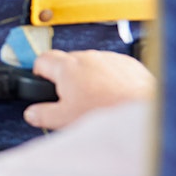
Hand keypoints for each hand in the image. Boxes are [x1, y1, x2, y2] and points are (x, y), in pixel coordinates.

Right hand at [23, 49, 154, 129]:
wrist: (144, 108)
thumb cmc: (106, 111)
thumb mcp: (64, 119)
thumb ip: (42, 114)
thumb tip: (31, 113)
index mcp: (67, 67)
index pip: (42, 59)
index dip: (38, 72)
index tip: (41, 82)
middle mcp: (87, 57)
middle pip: (67, 61)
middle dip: (65, 78)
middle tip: (70, 99)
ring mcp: (108, 58)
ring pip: (90, 64)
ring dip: (88, 78)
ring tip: (95, 99)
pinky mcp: (128, 63)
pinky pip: (112, 68)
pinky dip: (109, 78)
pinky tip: (113, 95)